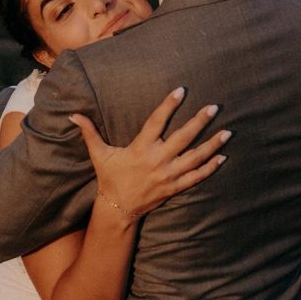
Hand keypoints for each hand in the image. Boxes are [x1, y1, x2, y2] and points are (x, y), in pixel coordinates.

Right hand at [70, 88, 230, 219]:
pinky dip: (210, 168)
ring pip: (195, 158)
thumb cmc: (109, 177)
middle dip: (200, 122)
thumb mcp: (99, 154)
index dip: (169, 105)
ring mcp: (168, 175)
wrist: (118, 208)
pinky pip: (196, 177)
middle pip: (183, 138)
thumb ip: (89, 132)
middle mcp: (157, 160)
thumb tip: (73, 114)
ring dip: (212, 145)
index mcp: (141, 148)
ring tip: (228, 132)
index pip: (157, 121)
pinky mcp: (174, 188)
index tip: (181, 90)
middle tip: (214, 107)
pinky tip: (222, 157)